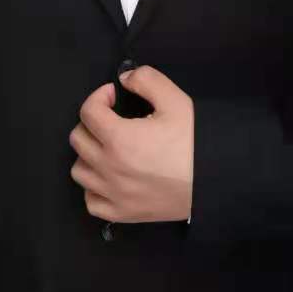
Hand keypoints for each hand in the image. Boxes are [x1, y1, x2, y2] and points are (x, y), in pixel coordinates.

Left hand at [69, 64, 193, 223]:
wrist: (214, 182)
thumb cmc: (195, 144)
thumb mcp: (175, 101)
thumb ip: (147, 80)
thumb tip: (125, 79)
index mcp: (119, 139)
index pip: (88, 111)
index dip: (99, 96)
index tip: (113, 95)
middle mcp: (109, 168)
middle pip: (78, 139)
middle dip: (91, 122)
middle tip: (111, 118)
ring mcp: (114, 193)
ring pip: (79, 170)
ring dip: (88, 154)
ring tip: (108, 148)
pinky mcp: (122, 213)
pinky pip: (91, 201)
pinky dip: (93, 188)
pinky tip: (109, 177)